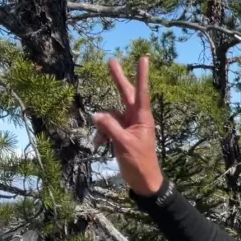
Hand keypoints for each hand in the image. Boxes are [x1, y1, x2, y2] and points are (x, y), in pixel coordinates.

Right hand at [92, 56, 162, 196]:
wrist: (143, 181)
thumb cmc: (139, 163)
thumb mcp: (124, 144)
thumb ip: (110, 128)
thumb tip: (97, 114)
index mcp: (143, 117)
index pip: (141, 92)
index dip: (142, 75)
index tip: (144, 58)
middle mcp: (136, 118)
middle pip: (125, 94)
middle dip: (117, 79)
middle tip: (111, 61)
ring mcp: (128, 125)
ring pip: (109, 115)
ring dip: (102, 126)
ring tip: (102, 142)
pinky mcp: (121, 133)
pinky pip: (106, 126)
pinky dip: (101, 134)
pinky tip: (100, 145)